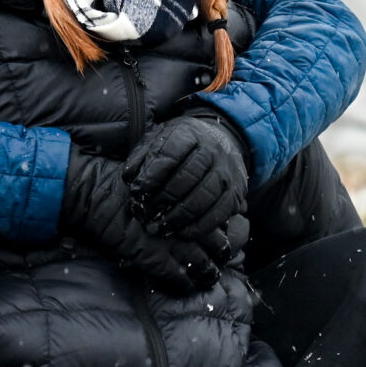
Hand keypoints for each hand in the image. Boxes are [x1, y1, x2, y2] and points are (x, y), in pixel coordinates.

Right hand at [61, 147, 219, 292]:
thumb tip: (196, 208)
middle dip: (222, 255)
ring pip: (203, 266)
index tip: (224, 238)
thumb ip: (179, 197)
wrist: (95, 193)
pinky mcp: (154, 258)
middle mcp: (186, 221)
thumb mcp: (158, 184)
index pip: (222, 221)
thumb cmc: (123, 184)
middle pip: (220, 245)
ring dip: (207, 274)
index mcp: (190, 200)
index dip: (227, 232)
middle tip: (221, 261)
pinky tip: (185, 286)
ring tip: (207, 278)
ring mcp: (172, 241)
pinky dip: (185, 285)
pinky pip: (178, 278)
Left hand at [123, 111, 249, 249]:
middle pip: (187, 177)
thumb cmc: (181, 146)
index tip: (137, 192)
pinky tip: (182, 232)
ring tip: (161, 227)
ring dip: (180, 216)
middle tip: (148, 214)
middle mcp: (212, 150)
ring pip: (204, 196)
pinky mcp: (236, 192)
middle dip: (164, 199)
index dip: (152, 175)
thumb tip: (130, 177)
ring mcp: (226, 171)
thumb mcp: (158, 140)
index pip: (170, 153)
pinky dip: (200, 226)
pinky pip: (220, 212)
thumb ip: (142, 156)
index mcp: (188, 133)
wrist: (220, 142)